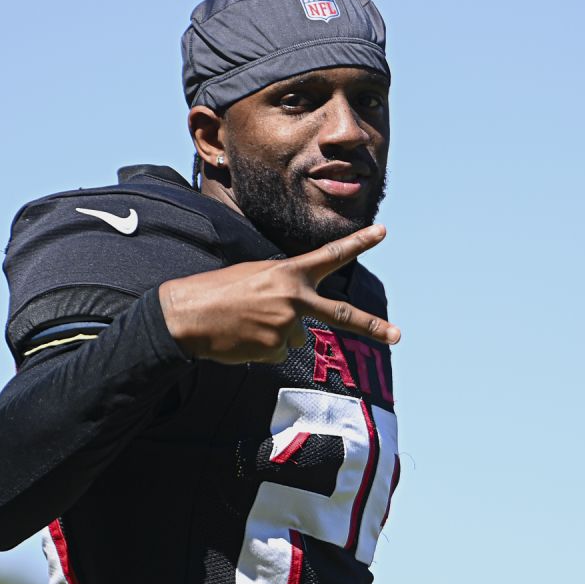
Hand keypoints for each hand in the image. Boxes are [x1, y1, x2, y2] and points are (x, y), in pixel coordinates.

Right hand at [158, 224, 401, 363]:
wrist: (186, 315)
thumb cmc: (218, 291)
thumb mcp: (256, 276)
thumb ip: (286, 292)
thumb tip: (302, 329)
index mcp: (288, 273)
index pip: (330, 255)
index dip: (359, 242)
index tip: (382, 230)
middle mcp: (294, 299)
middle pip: (341, 314)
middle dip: (372, 326)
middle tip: (398, 335)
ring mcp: (286, 326)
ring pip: (296, 338)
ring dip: (276, 335)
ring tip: (246, 324)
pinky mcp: (274, 350)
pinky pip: (278, 353)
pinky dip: (262, 349)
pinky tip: (242, 338)